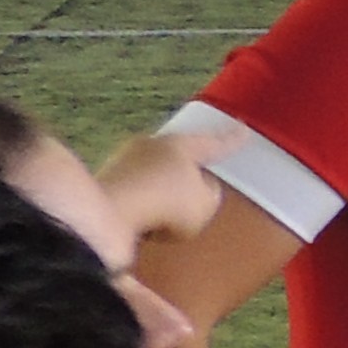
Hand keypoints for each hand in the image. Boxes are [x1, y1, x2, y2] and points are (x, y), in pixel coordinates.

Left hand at [96, 126, 232, 247]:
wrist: (110, 214)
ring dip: (161, 186)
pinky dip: (142, 201)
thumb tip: (201, 190)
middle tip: (198, 174)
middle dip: (187, 163)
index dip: (231, 139)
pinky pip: (133, 189)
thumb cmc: (165, 205)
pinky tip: (146, 218)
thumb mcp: (205, 204)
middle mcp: (150, 145)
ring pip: (151, 170)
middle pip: (176, 152)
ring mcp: (123, 160)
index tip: (243, 129)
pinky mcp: (104, 181)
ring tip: (169, 208)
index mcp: (181, 145)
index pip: (213, 142)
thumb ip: (209, 194)